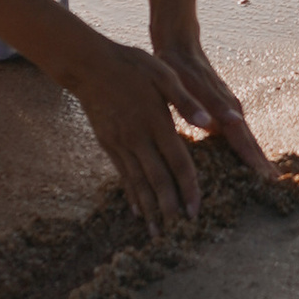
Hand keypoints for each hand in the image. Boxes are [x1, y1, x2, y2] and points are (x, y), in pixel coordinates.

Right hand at [72, 39, 210, 225]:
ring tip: (158, 232)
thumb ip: (186, 101)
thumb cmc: (132, 66)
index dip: (189, 188)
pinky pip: (123, 175)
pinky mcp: (108, 144)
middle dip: (170, 207)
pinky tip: (137, 210)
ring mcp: (120, 144)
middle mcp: (137, 138)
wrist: (89, 66)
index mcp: (156, 122)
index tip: (197, 209)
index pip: (178, 162)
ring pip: (138, 183)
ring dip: (150, 209)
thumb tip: (209, 122)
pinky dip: (132, 195)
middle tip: (181, 230)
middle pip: (157, 180)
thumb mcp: (164, 75)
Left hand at [152, 33, 274, 178]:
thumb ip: (206, 104)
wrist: (180, 46)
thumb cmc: (177, 67)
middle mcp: (232, 110)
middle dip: (263, 163)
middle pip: (250, 142)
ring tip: (269, 176)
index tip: (269, 179)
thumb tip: (235, 122)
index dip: (256, 161)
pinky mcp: (223, 109)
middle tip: (277, 185)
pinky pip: (238, 133)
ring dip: (257, 156)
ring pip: (247, 138)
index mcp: (225, 108)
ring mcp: (229, 109)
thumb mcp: (185, 85)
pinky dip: (246, 148)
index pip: (244, 141)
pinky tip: (247, 159)